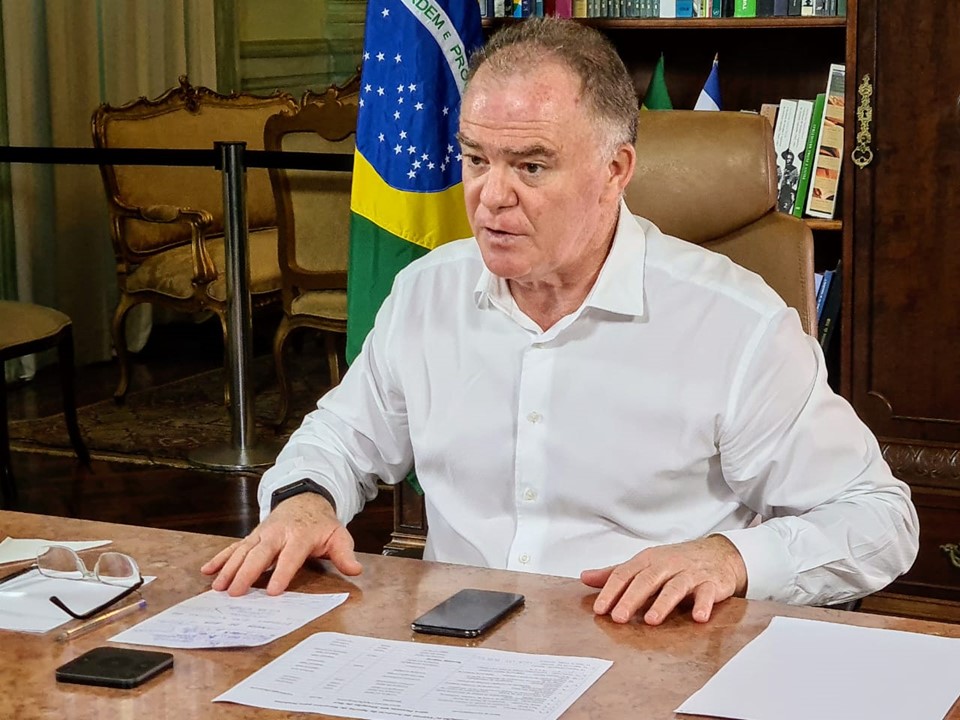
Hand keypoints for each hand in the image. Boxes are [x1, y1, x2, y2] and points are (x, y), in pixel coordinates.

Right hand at [200, 492, 361, 595]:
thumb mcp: (338, 535)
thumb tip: (355, 569)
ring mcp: (262, 534)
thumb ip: (345, 554)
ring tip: (218, 587)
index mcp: (300, 535)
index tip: (273, 592)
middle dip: (247, 573)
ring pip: (243, 551)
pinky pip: (234, 547)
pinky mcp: (253, 537)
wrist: (305, 499)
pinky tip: (207, 571)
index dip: (282, 573)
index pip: (290, 556)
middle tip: (235, 593)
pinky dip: (220, 558)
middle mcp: (277, 533)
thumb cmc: (322, 524)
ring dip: (229, 568)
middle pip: (260, 553)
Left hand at [580, 535, 746, 625]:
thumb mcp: (644, 564)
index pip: (624, 574)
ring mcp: (689, 574)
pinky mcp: (711, 584)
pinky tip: (698, 617)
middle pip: (646, 580)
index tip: (599, 609)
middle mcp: (667, 565)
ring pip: (674, 587)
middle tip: (618, 617)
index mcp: (648, 560)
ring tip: (651, 620)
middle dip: (631, 598)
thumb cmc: (675, 561)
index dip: (610, 591)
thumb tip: (585, 577)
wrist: (718, 554)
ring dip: (662, 603)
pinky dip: (703, 605)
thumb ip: (616, 573)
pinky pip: (707, 594)